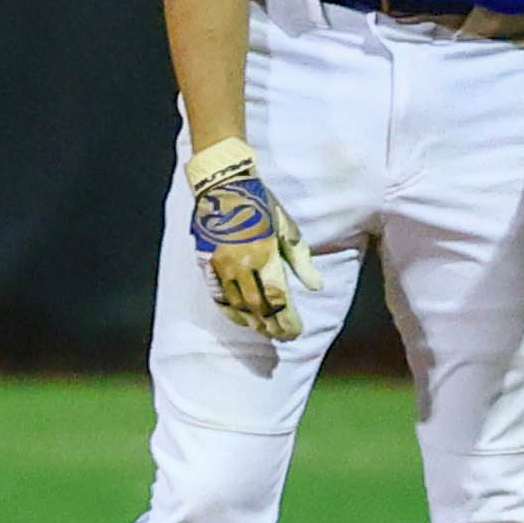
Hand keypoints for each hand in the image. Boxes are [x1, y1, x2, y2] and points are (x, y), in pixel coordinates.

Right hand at [187, 138, 323, 338]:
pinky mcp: (207, 265)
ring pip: (238, 305)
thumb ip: (302, 261)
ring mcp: (221, 267)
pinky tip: (241, 319)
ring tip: (265, 330)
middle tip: (283, 336)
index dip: (287, 320)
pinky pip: (218, 297)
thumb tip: (317, 287)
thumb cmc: (261, 205)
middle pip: (258, 307)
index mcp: (265, 256)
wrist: (223, 186)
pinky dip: (231, 312)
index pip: (278, 300)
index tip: (295, 331)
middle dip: (272, 325)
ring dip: (253, 321)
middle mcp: (241, 266)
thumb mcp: (288, 228)